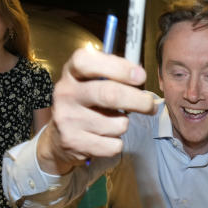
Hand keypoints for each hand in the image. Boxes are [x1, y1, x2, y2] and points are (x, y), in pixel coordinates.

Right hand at [37, 48, 154, 174]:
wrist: (58, 138)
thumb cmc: (84, 104)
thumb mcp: (89, 82)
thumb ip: (111, 75)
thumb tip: (140, 77)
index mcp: (71, 73)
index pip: (88, 61)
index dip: (119, 67)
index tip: (140, 76)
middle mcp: (66, 93)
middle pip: (110, 94)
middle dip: (138, 101)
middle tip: (150, 105)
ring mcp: (67, 119)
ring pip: (117, 123)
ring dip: (123, 124)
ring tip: (112, 122)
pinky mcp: (73, 142)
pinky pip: (113, 145)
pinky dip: (116, 143)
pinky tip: (105, 138)